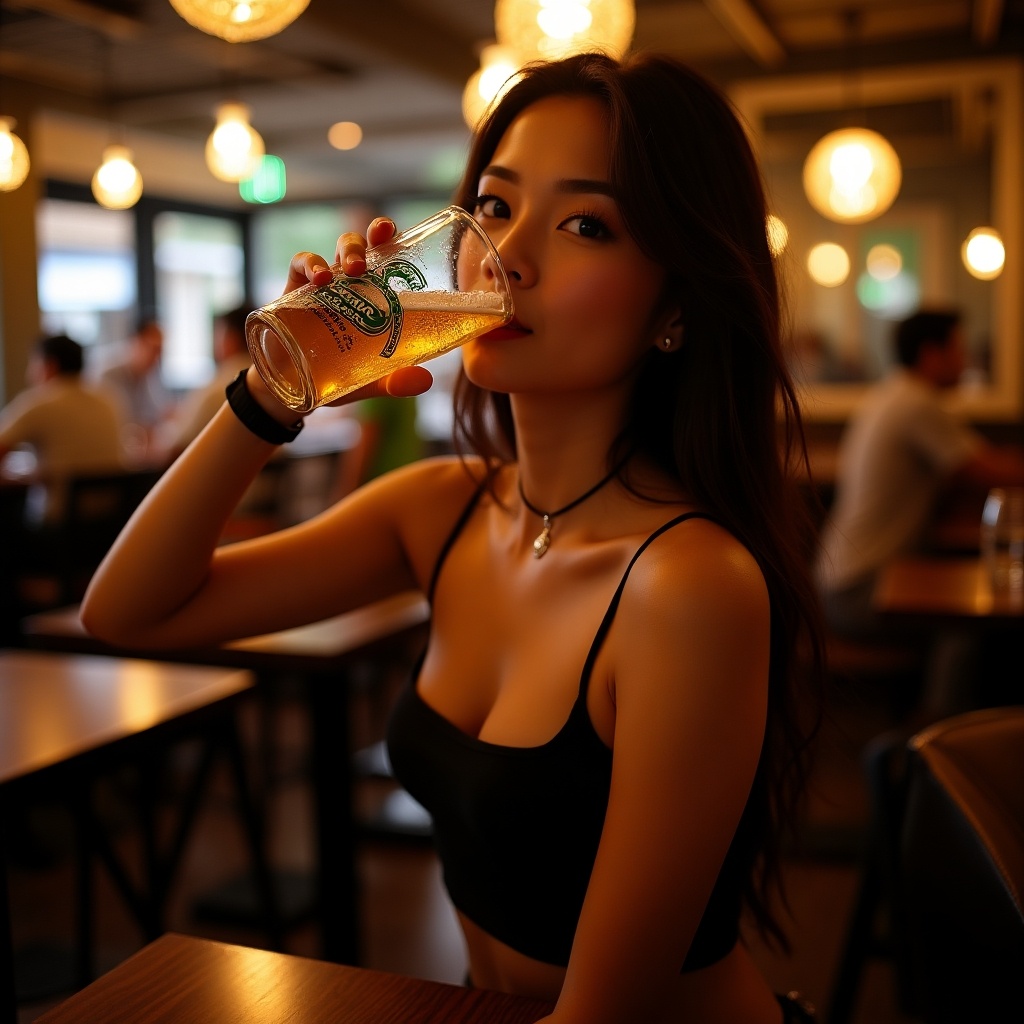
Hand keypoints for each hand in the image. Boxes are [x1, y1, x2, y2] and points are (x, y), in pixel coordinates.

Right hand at [280, 218, 432, 404]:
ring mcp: (326, 282)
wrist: (291, 385)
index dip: (395, 240)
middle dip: (374, 236)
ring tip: (354, 269)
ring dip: (349, 250)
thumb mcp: (369, 381)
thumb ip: (395, 381)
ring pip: (339, 247)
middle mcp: (352, 282)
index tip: (401, 235)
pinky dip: (311, 264)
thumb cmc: (335, 375)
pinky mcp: (296, 288)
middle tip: (379, 249)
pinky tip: (319, 280)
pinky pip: (302, 263)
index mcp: (374, 295)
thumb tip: (425, 382)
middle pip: (367, 244)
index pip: (389, 257)